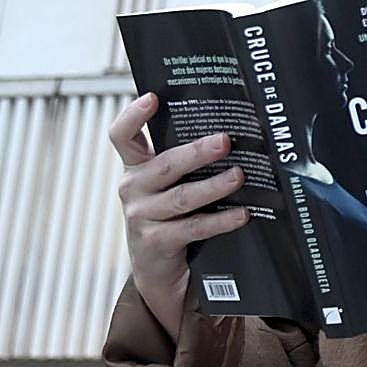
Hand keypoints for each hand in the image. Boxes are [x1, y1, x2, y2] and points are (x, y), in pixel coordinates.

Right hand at [108, 92, 248, 341]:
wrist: (158, 269)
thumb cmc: (172, 216)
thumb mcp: (171, 185)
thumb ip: (186, 162)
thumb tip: (232, 135)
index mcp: (136, 168)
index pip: (122, 137)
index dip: (132, 116)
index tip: (153, 98)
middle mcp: (133, 189)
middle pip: (164, 165)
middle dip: (196, 152)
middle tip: (225, 141)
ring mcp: (141, 217)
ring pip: (182, 198)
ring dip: (213, 186)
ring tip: (239, 175)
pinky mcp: (156, 243)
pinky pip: (193, 228)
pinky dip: (221, 220)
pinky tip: (243, 214)